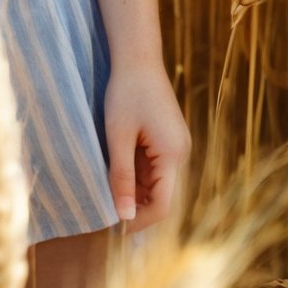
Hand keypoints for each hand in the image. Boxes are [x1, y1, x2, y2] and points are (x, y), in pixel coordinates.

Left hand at [103, 61, 191, 233]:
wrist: (138, 57)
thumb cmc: (126, 93)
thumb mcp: (118, 136)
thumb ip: (121, 177)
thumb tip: (124, 217)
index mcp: (173, 155)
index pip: (163, 205)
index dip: (141, 222)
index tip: (116, 230)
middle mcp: (181, 153)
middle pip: (161, 195)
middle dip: (137, 206)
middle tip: (107, 212)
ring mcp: (176, 145)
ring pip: (157, 181)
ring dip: (135, 189)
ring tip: (107, 188)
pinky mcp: (168, 138)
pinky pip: (154, 166)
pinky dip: (137, 173)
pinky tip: (116, 169)